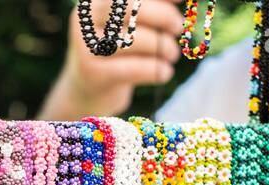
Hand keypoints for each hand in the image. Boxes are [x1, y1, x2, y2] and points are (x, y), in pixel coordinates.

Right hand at [40, 0, 184, 121]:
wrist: (87, 91)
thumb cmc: (116, 51)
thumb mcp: (129, 25)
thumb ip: (151, 7)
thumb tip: (181, 0)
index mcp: (93, 3)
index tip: (183, 1)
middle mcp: (85, 22)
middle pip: (133, 10)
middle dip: (164, 17)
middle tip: (178, 28)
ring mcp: (86, 48)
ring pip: (137, 40)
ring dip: (163, 47)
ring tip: (171, 54)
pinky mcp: (93, 74)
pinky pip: (135, 68)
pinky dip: (157, 70)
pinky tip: (164, 72)